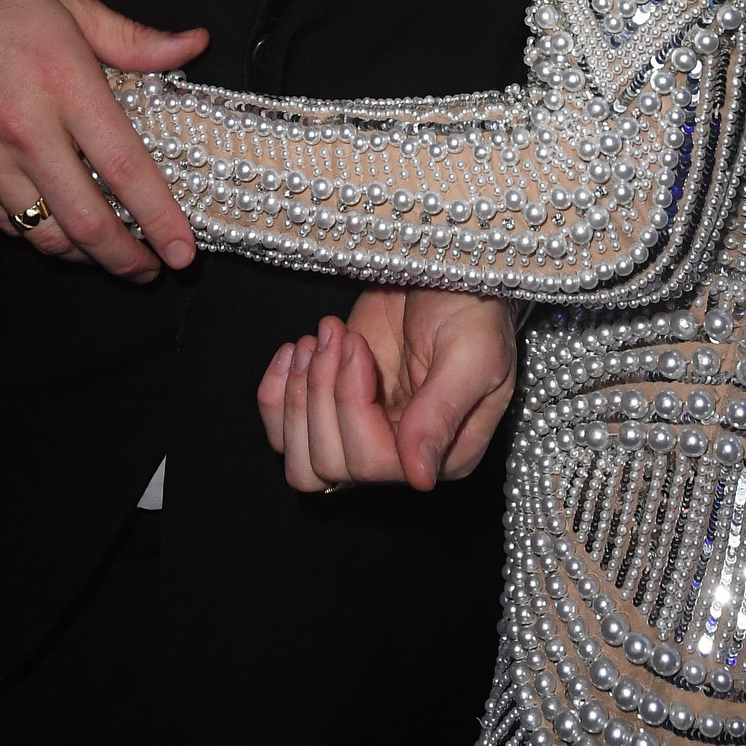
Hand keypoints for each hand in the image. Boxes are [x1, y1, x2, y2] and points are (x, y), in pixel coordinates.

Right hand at [0, 0, 207, 277]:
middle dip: (127, 260)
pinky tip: (60, 228)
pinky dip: (39, 235)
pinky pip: (6, 224)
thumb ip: (134, 38)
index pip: (126, 169)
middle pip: (87, 223)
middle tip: (152, 269)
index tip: (183, 251)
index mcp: (65, 85)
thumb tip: (192, 45)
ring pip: (45, 236)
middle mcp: (26, 131)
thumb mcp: (70, 4)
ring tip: (111, 254)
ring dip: (85, 256)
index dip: (161, 219)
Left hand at [257, 289, 516, 493]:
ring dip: (296, 398)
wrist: (444, 268)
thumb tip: (420, 478)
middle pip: (329, 465)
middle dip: (322, 393)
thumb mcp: (469, 355)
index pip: (372, 463)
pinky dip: (275, 395)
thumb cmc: (471, 309)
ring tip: (314, 342)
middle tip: (337, 335)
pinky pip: (283, 434)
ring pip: (301, 462)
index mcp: (442, 457)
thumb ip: (441, 414)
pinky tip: (295, 350)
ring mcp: (361, 435)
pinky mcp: (331, 411)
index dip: (352, 404)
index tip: (357, 345)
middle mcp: (399, 457)